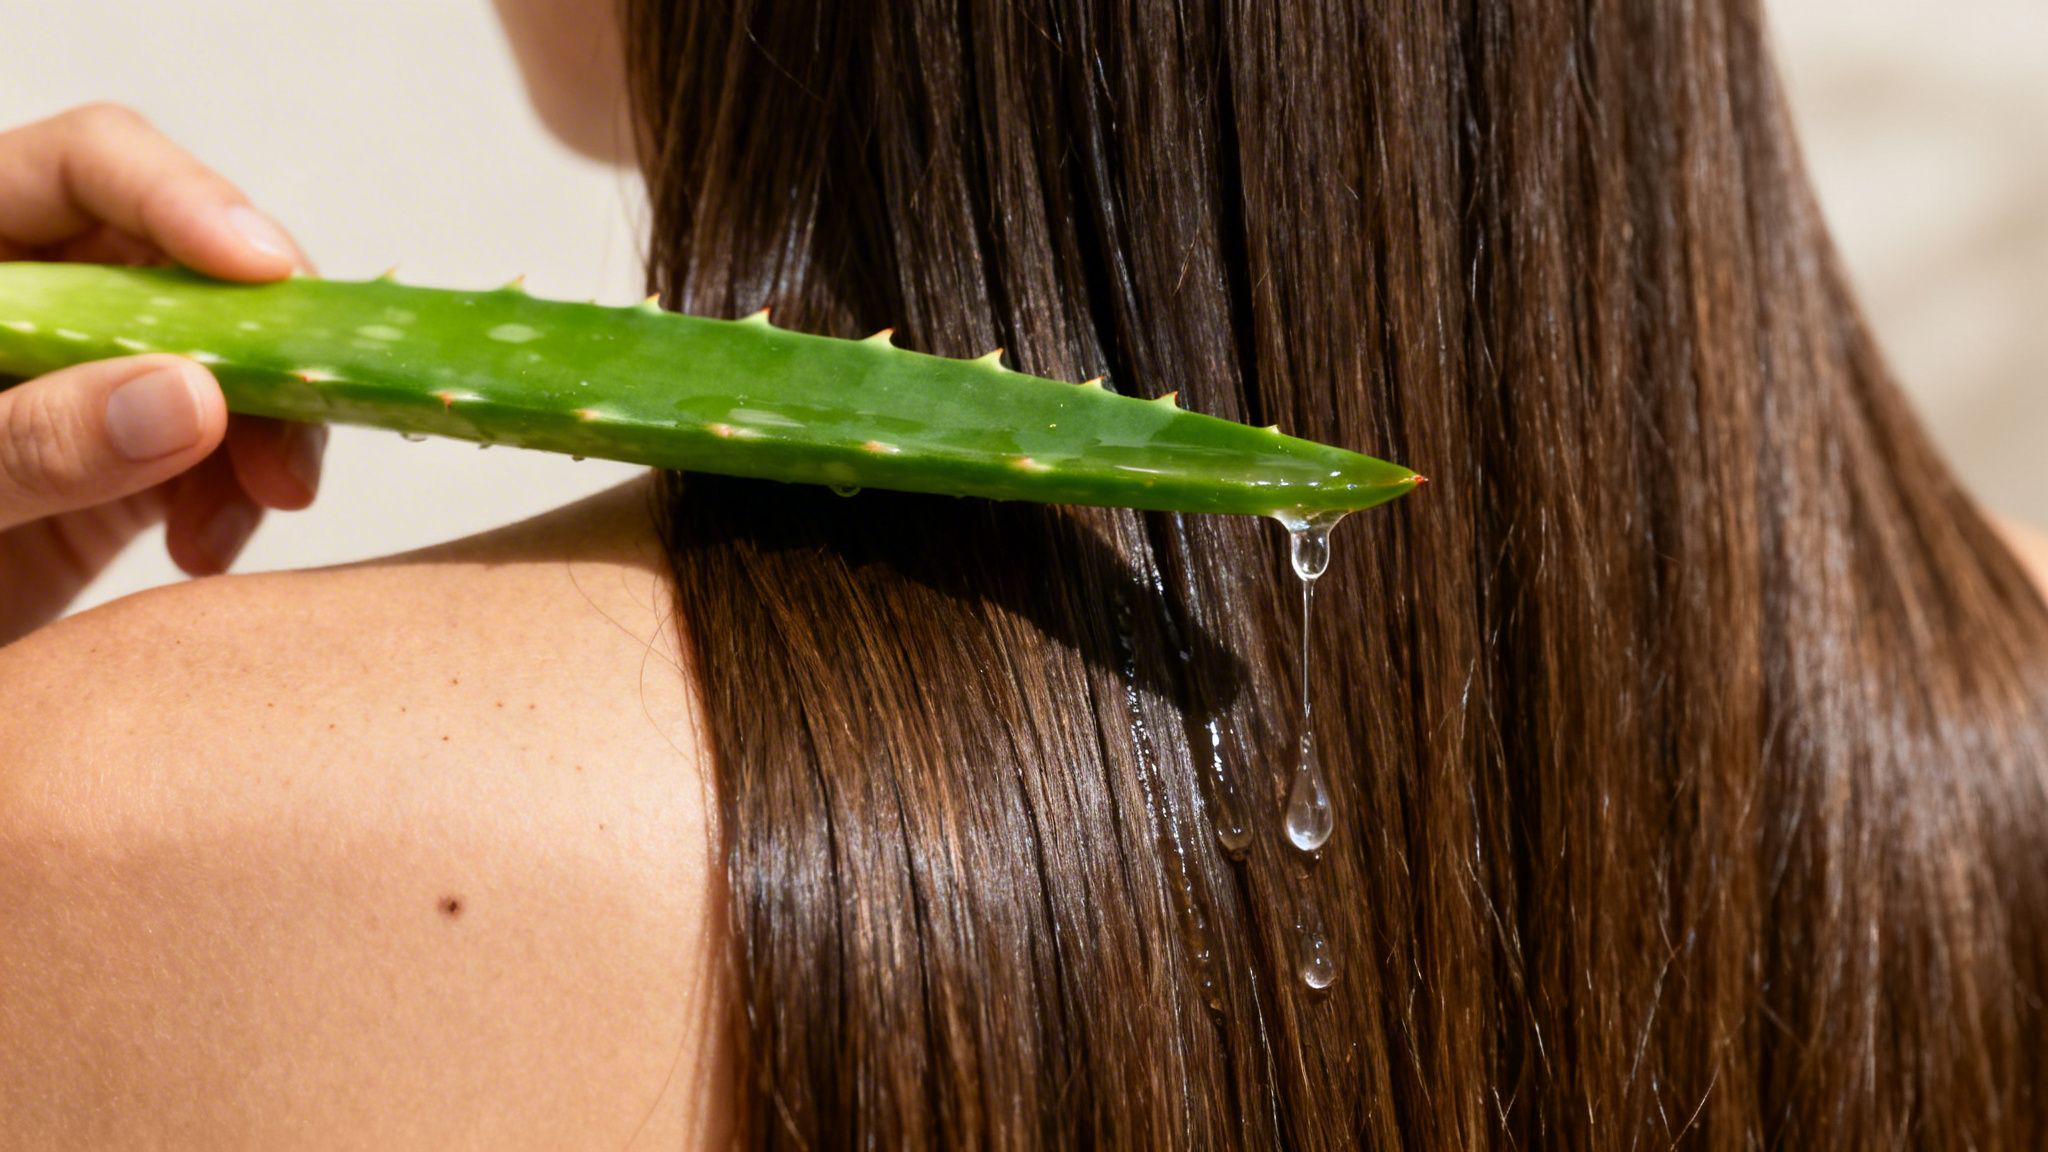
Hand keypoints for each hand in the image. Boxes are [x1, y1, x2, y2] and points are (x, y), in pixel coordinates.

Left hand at [0, 104, 326, 643]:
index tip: (267, 275)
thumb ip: (32, 439)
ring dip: (266, 433)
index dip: (185, 201)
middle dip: (258, 347)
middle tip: (290, 438)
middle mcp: (31, 301)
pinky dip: (237, 496)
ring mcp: (74, 382)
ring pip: (223, 363)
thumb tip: (197, 394)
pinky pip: (213, 453)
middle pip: (184, 268)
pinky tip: (206, 550)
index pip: (85, 166)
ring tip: (261, 511)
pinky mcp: (108, 464)